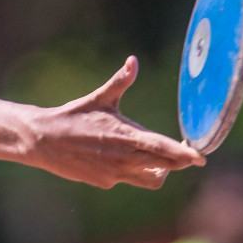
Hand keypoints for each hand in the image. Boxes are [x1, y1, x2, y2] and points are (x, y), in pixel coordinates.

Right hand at [27, 57, 204, 188]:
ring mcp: (114, 173)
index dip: (184, 154)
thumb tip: (133, 61)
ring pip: (150, 179)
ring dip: (158, 170)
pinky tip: (120, 159)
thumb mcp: (98, 99)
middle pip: (164, 167)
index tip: (201, 157)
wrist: (42, 141)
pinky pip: (129, 179)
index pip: (163, 148)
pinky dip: (132, 171)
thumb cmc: (71, 117)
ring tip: (155, 159)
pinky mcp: (104, 182)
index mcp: (126, 136)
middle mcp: (123, 158)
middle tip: (184, 153)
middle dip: (177, 162)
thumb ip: (120, 82)